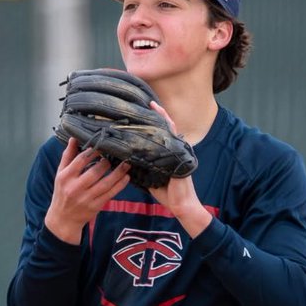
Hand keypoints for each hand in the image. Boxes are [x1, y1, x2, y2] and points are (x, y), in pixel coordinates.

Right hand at [44, 138, 130, 243]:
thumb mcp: (60, 174)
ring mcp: (86, 198)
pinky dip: (120, 185)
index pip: (81, 160)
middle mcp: (75, 188)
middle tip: (114, 157)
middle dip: (107, 162)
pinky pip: (110, 194)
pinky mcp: (95, 206)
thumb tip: (74, 138)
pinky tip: (126, 177)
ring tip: (126, 164)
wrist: (63, 219)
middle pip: (95, 171)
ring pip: (106, 183)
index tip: (102, 146)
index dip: (93, 151)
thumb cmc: (62, 193)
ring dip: (118, 173)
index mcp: (65, 177)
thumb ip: (67, 156)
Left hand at [147, 101, 212, 237]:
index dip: (153, 122)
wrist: (180, 205)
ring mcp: (179, 151)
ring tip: (152, 105)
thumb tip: (125, 159)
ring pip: (169, 129)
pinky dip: (166, 127)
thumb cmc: (167, 193)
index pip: (160, 133)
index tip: (143, 111)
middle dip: (157, 114)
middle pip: (166, 126)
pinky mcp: (180, 155)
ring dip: (161, 116)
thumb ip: (142, 166)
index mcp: (168, 153)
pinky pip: (172, 138)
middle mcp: (175, 149)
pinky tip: (159, 119)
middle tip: (146, 101)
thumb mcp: (150, 176)